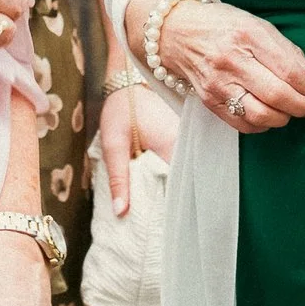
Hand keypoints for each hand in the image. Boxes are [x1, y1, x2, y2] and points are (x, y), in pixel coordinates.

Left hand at [97, 79, 178, 213]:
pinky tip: (172, 187)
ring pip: (191, 170)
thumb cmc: (121, 108)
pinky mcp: (187, 134)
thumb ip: (119, 178)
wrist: (131, 76)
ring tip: (173, 212)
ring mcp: (190, 136)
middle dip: (181, 202)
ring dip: (182, 187)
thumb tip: (121, 212)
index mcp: (173, 145)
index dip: (179, 208)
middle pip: (190, 180)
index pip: (183, 185)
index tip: (171, 229)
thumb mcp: (113, 144)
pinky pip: (188, 159)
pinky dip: (181, 174)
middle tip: (170, 226)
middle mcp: (188, 141)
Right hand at [154, 0, 304, 132]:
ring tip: (290, 111)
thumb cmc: (223, 25)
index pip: (287, 70)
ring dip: (283, 118)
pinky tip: (268, 114)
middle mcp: (230, 61)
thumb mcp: (257, 25)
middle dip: (301, 106)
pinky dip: (262, 125)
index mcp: (246, 35)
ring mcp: (217, 84)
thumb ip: (287, 51)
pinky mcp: (209, 101)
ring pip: (260, 116)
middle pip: (276, 96)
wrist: (177, 32)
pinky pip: (242, 124)